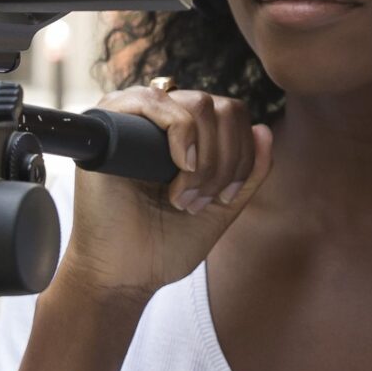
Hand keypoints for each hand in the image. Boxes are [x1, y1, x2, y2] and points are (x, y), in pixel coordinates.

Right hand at [53, 84, 272, 309]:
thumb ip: (249, 172)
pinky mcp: (107, 121)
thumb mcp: (222, 206)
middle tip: (200, 202)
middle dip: (225, 161)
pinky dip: (180, 132)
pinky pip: (154, 98)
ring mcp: (135, 118)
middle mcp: (162, 120)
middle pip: (221, 108)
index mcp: (188, 136)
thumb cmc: (165, 244)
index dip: (243, 155)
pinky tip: (179, 166)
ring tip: (183, 197)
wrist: (124, 272)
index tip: (226, 198)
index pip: (233, 115)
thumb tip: (263, 130)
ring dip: (205, 156)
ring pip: (198, 104)